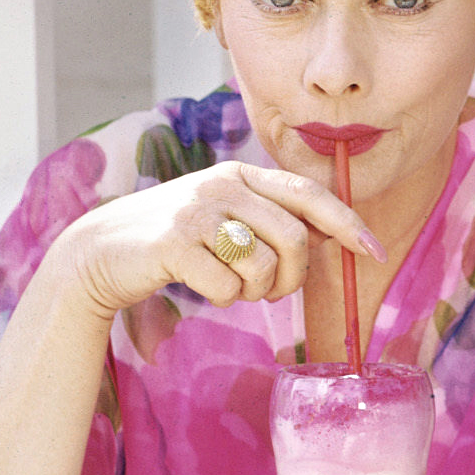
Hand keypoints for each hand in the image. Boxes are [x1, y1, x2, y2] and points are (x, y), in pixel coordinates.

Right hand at [56, 161, 382, 321]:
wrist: (98, 252)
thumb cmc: (176, 240)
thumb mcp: (227, 218)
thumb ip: (274, 220)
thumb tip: (334, 235)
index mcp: (242, 175)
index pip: (310, 194)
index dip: (348, 224)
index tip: (375, 251)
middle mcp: (222, 185)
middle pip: (295, 240)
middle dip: (295, 278)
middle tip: (274, 292)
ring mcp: (196, 212)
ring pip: (264, 267)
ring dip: (256, 292)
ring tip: (233, 286)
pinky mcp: (173, 244)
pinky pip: (228, 288)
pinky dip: (223, 298)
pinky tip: (200, 286)